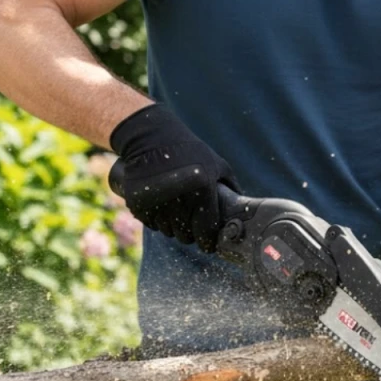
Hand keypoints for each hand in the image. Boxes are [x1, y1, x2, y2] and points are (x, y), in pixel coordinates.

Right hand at [110, 104, 238, 252]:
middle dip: (190, 234)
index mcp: (202, 188)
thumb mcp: (216, 164)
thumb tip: (241, 213)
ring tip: (175, 210)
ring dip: (172, 227)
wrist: (151, 137)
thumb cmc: (188, 151)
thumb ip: (231, 188)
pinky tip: (161, 205)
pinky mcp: (139, 203)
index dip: (207, 241)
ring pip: (168, 231)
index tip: (207, 243)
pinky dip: (156, 219)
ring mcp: (157, 201)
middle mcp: (180, 197)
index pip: (206, 230)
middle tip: (190, 222)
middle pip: (186, 236)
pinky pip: (151, 223)